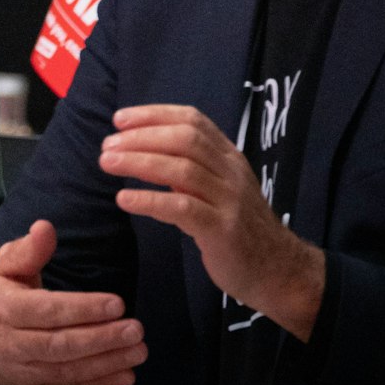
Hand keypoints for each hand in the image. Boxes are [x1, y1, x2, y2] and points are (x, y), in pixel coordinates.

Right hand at [0, 220, 146, 384]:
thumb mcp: (2, 267)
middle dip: (102, 338)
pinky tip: (124, 376)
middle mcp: (13, 343)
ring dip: (107, 363)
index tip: (117, 303)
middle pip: (61, 344)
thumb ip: (27, 249)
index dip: (83, 309)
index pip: (48, 310)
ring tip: (137, 351)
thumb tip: (45, 228)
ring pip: (68, 370)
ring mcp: (24, 370)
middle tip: (135, 329)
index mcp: (5, 308)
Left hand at [104, 104, 324, 338]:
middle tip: (106, 145)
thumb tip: (140, 148)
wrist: (278, 270)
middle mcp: (231, 172)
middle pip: (185, 140)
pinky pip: (182, 208)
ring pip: (182, 169)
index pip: (192, 120)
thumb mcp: (218, 187)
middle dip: (141, 137)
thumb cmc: (238, 226)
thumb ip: (189, 166)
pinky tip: (124, 198)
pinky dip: (149, 199)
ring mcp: (229, 200)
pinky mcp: (223, 230)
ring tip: (107, 163)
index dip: (154, 115)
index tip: (120, 119)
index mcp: (229, 156)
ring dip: (139, 162)